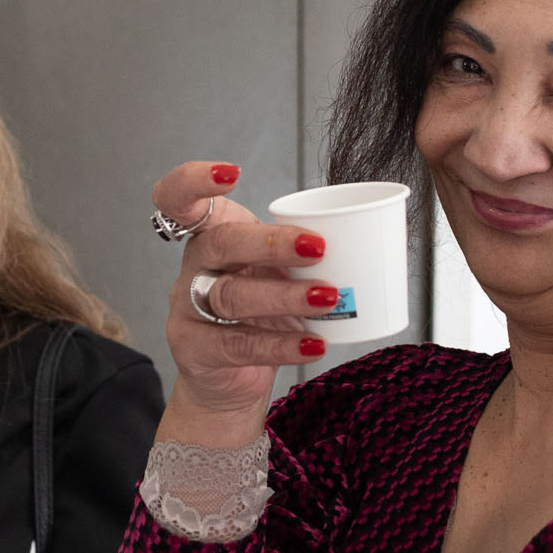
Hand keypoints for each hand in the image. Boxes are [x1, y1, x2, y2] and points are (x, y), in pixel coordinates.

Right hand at [152, 160, 338, 436]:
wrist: (228, 379)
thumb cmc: (261, 314)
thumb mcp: (278, 273)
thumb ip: (304, 253)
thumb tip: (373, 236)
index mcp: (211, 234)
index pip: (179, 198)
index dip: (195, 180)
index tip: (232, 172)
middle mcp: (194, 266)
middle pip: (221, 243)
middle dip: (271, 243)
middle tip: (319, 248)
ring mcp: (187, 308)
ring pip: (231, 295)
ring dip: (285, 295)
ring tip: (329, 298)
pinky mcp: (194, 348)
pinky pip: (238, 345)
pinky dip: (282, 344)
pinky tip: (314, 343)